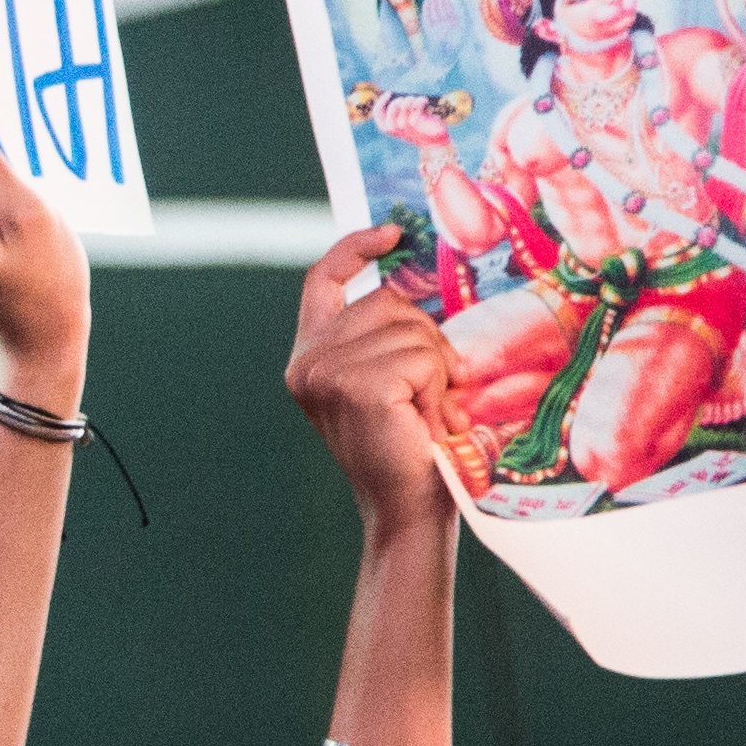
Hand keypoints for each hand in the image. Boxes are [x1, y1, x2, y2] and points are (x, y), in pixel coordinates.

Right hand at [288, 223, 468, 532]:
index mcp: (309, 355)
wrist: (407, 511)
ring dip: (437, 371)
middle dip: (426, 339)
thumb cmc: (408, 448)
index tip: (391, 234)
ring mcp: (326, 372)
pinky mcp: (356, 385)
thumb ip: (384, 337)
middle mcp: (307, 360)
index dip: (354, 248)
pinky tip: (429, 422)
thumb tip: (416, 283)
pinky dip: (439, 388)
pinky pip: (422, 357)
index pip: (322, 279)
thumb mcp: (387, 381)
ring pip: (411, 329)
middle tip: (432, 393)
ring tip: (429, 414)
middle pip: (386, 301)